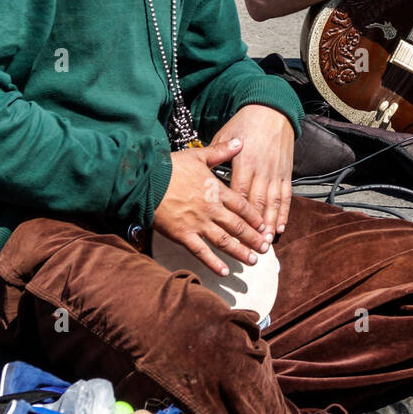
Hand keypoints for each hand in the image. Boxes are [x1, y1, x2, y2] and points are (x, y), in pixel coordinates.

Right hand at [152, 135, 269, 277]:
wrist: (147, 180)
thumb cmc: (172, 167)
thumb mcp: (199, 155)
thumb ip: (222, 151)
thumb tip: (240, 142)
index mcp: (216, 190)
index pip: (242, 206)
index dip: (255, 217)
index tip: (264, 226)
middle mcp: (211, 209)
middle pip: (237, 226)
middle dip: (253, 238)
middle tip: (265, 248)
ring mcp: (198, 224)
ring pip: (224, 241)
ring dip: (240, 252)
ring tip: (252, 261)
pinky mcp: (183, 235)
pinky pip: (201, 252)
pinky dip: (213, 263)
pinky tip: (224, 272)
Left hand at [211, 104, 294, 238]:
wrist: (272, 110)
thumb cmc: (244, 122)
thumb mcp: (225, 135)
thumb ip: (216, 155)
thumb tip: (200, 168)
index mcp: (243, 162)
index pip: (238, 194)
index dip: (236, 215)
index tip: (232, 232)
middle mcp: (261, 170)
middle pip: (256, 204)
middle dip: (253, 228)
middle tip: (251, 248)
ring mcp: (275, 172)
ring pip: (272, 203)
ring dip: (269, 225)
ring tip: (266, 243)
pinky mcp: (286, 172)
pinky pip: (285, 196)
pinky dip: (284, 212)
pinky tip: (281, 226)